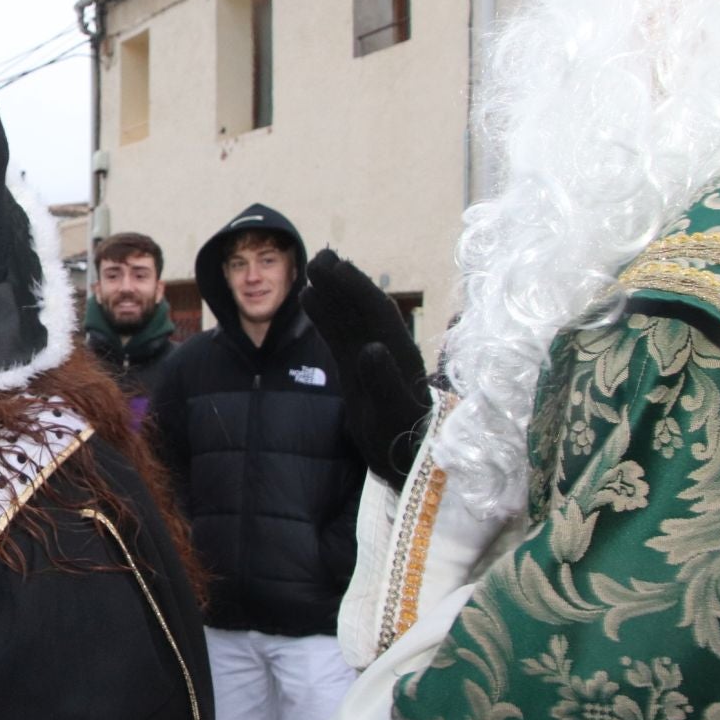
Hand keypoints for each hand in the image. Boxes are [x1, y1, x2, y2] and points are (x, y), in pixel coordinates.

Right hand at [300, 248, 431, 490]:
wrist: (409, 462)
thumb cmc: (405, 443)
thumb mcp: (395, 415)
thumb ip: (385, 381)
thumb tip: (370, 348)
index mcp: (398, 353)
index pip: (374, 311)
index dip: (355, 286)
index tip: (333, 265)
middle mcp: (386, 349)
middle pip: (361, 307)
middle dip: (343, 282)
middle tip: (318, 257)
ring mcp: (371, 358)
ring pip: (349, 317)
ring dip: (333, 293)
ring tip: (312, 271)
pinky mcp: (358, 370)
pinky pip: (339, 335)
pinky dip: (325, 316)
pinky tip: (310, 301)